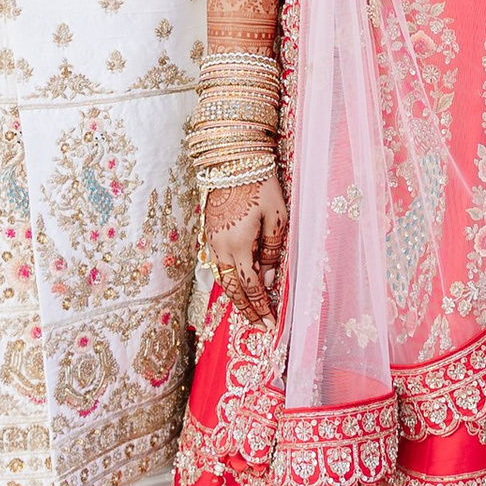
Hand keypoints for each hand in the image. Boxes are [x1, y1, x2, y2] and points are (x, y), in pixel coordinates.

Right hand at [205, 173, 287, 323]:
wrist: (232, 158)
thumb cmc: (260, 184)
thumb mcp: (276, 217)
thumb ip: (271, 250)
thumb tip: (268, 279)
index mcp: (239, 245)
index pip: (251, 287)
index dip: (261, 308)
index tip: (271, 325)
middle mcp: (220, 247)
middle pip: (232, 289)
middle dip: (247, 310)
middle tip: (259, 327)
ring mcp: (212, 240)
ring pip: (221, 278)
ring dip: (235, 297)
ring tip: (247, 311)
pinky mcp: (209, 231)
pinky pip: (216, 264)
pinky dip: (226, 280)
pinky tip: (235, 283)